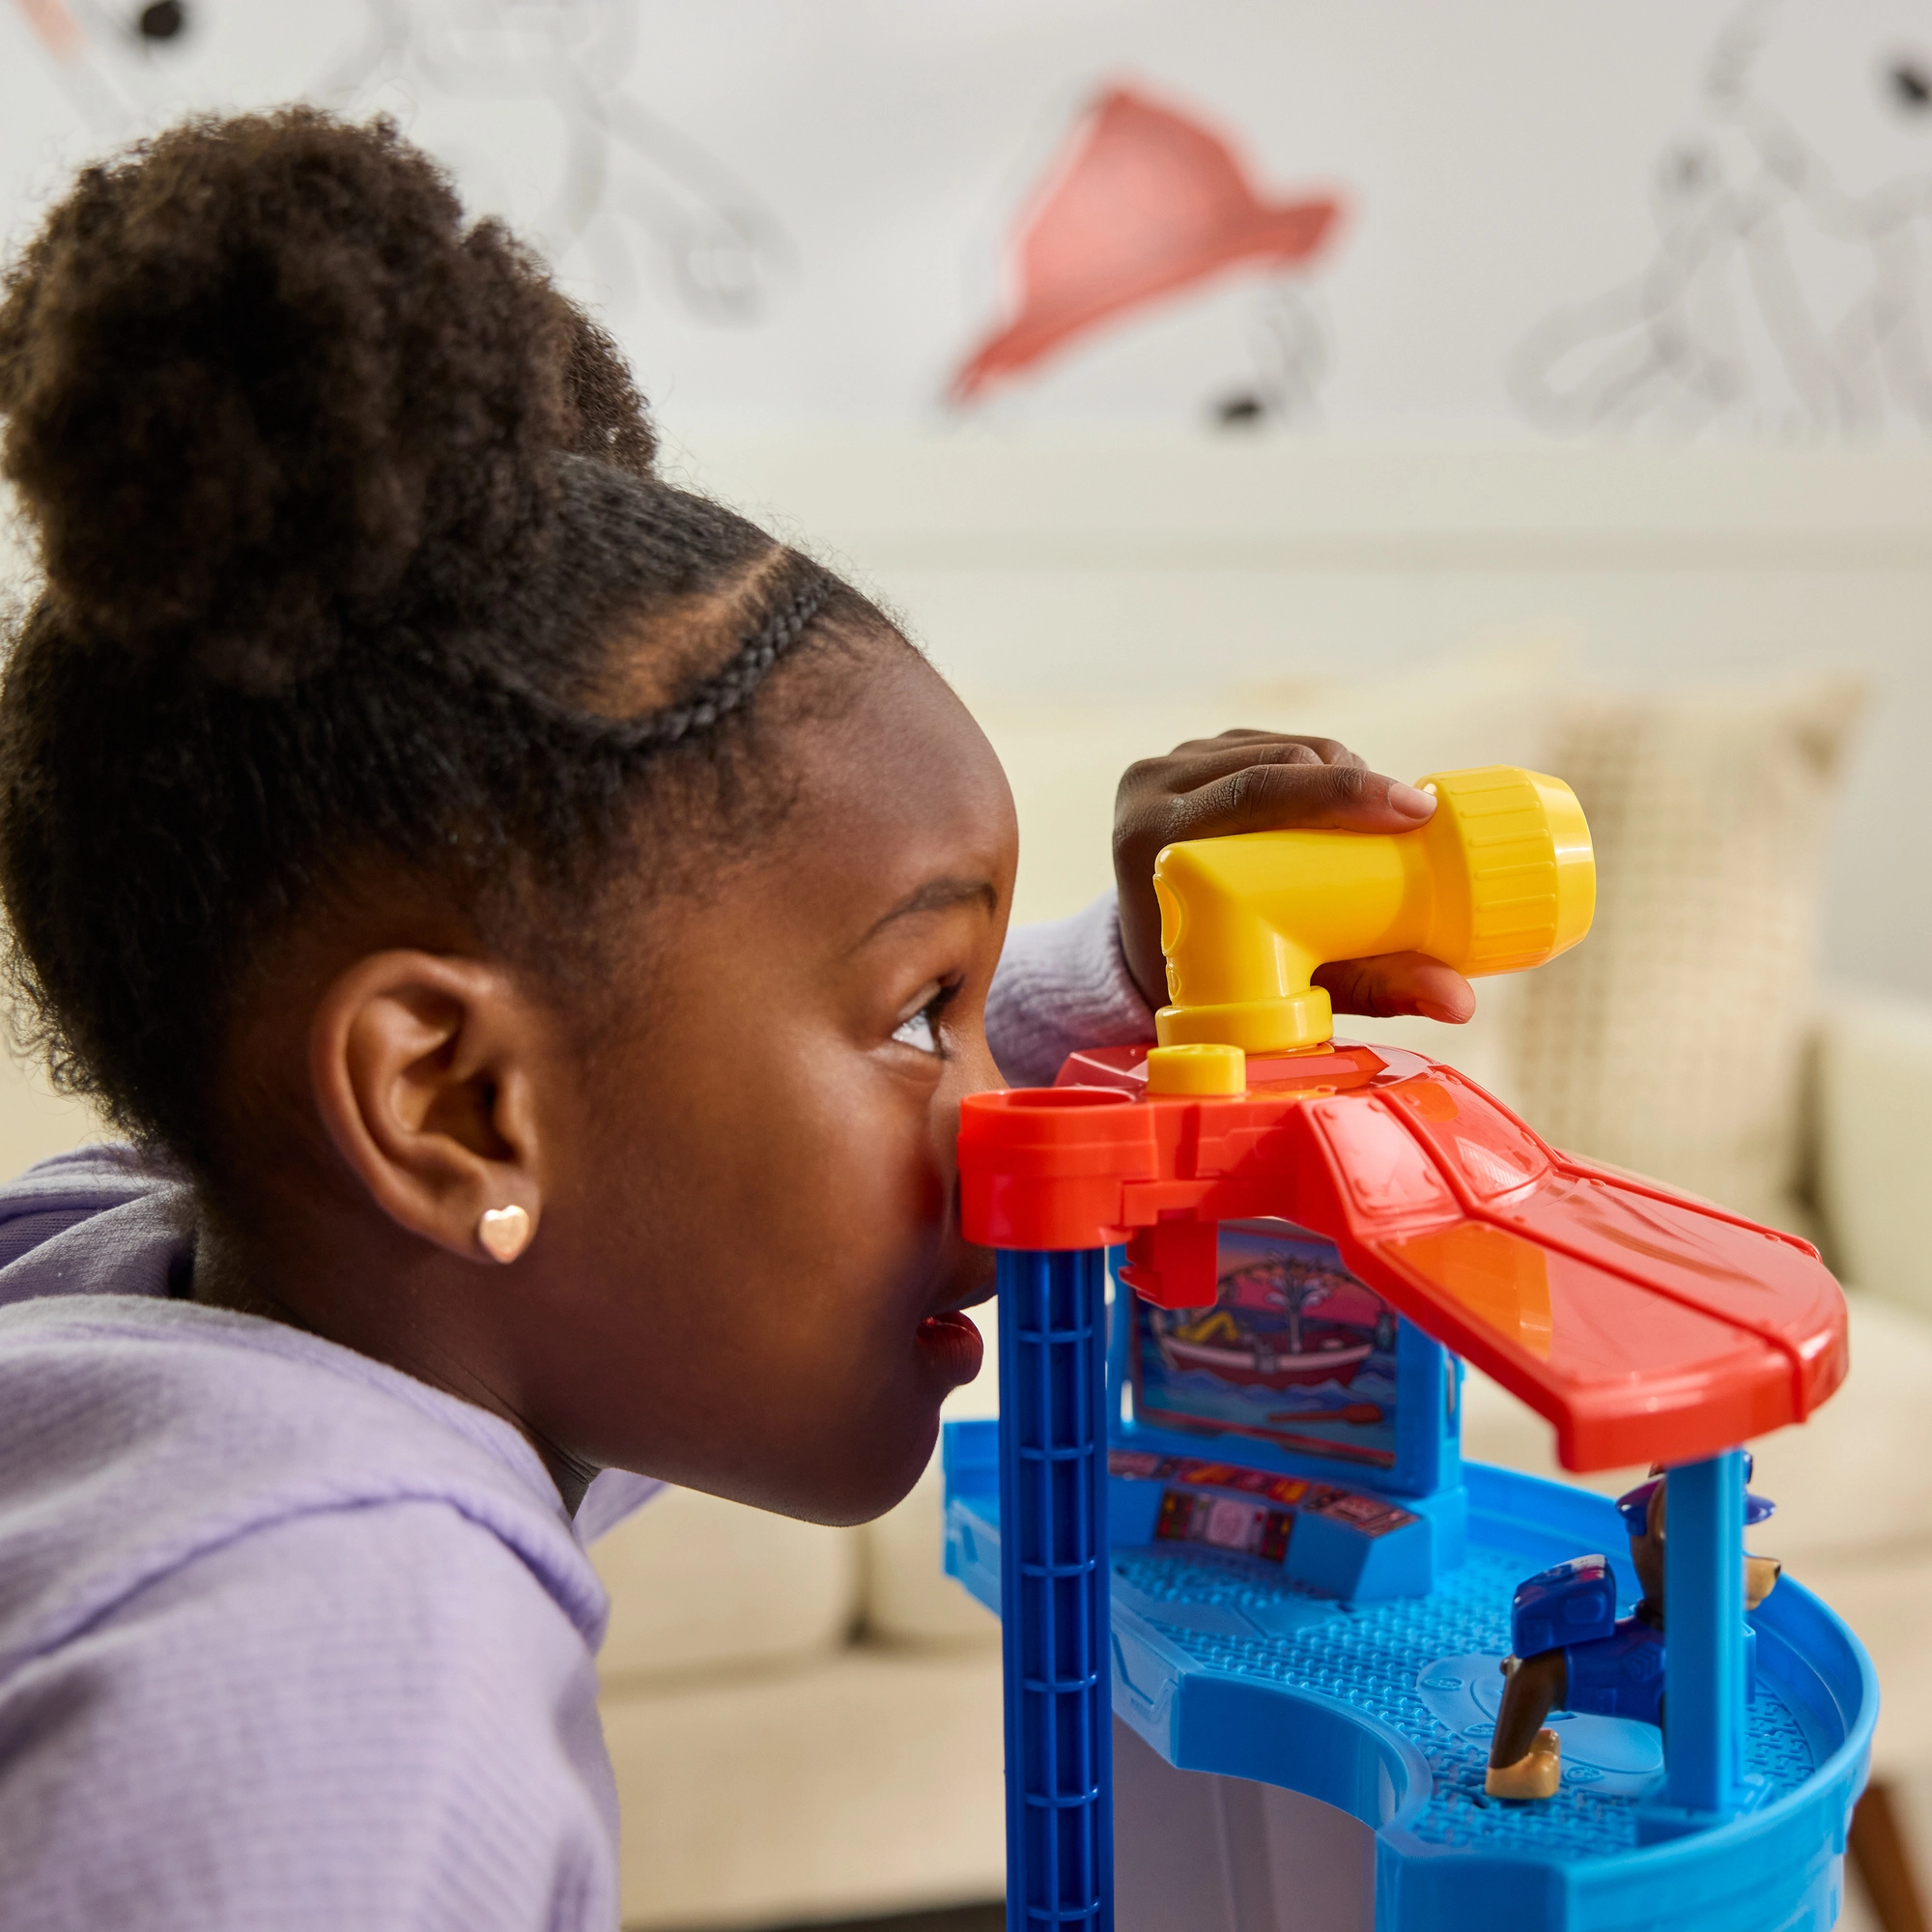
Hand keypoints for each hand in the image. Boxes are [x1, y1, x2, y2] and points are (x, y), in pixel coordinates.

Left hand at [1111, 731, 1475, 1024]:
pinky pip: (1271, 744)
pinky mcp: (1191, 759)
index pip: (1255, 792)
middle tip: (1416, 816)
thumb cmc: (1213, 978)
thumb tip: (1460, 1001)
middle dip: (1356, 783)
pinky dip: (1318, 765)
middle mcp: (1153, 793)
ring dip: (1342, 772)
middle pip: (1276, 761)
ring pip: (1281, 746)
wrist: (1148, 954)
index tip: (1410, 815)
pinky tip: (1344, 794)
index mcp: (1155, 841)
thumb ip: (1369, 989)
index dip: (1340, 793)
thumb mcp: (1282, 987)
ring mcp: (1169, 769)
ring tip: (1381, 816)